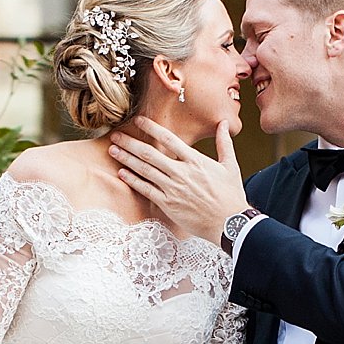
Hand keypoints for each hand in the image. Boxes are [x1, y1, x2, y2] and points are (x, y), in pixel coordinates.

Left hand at [109, 117, 249, 243]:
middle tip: (115, 135)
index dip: (151, 128)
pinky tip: (122, 173)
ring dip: (126, 159)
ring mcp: (173, 189)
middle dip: (130, 143)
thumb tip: (224, 124)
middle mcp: (181, 172)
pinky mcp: (168, 204)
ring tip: (113, 150)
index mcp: (195, 160)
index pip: (169, 139)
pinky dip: (133, 181)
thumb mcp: (230, 165)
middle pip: (150, 154)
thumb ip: (224, 143)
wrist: (229, 223)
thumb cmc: (231, 195)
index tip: (138, 121)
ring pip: (144, 170)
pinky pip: (146, 190)